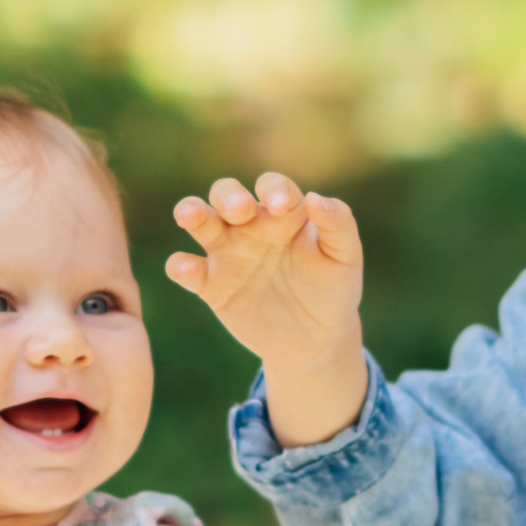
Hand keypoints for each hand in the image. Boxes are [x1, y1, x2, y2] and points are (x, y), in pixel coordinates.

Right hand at [165, 170, 367, 443]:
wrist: (315, 339)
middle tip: (240, 210)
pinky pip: (187, 269)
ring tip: (189, 215)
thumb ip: (338, 225)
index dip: (274, 189)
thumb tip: (316, 198)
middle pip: (227, 194)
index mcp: (284, 213)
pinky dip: (180, 266)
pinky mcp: (211, 285)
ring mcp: (228, 254)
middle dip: (229, 196)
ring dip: (191, 212)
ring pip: (200, 221)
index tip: (282, 206)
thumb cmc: (333, 290)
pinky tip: (186, 269)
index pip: (272, 186)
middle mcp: (251, 226)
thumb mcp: (345, 258)